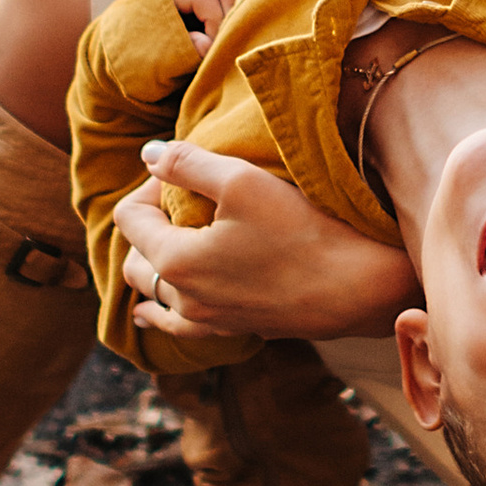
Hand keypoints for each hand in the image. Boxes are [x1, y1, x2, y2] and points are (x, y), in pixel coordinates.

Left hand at [113, 135, 415, 343]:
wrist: (356, 287)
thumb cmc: (300, 230)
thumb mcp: (241, 180)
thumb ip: (187, 163)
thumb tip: (147, 154)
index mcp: (174, 262)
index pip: (129, 218)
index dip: (148, 186)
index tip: (182, 171)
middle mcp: (182, 300)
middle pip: (133, 261)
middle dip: (146, 225)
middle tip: (178, 199)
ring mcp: (208, 323)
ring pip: (154, 297)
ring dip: (152, 266)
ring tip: (165, 243)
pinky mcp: (233, 331)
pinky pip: (179, 326)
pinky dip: (162, 310)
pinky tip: (157, 309)